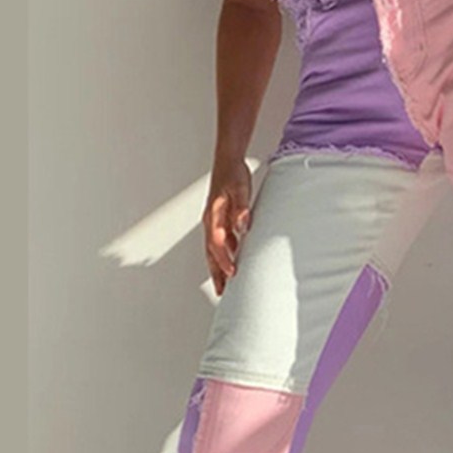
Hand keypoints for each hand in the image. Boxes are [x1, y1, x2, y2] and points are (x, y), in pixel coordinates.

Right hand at [201, 157, 252, 295]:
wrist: (228, 161)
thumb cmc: (233, 174)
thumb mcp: (241, 190)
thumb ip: (242, 209)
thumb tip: (242, 226)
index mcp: (213, 216)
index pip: (217, 244)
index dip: (224, 260)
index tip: (232, 274)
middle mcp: (210, 222)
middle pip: (211, 253)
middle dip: (216, 273)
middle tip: (221, 291)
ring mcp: (214, 222)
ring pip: (214, 250)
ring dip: (218, 267)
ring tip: (224, 284)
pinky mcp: (219, 221)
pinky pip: (220, 243)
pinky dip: (224, 255)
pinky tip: (233, 262)